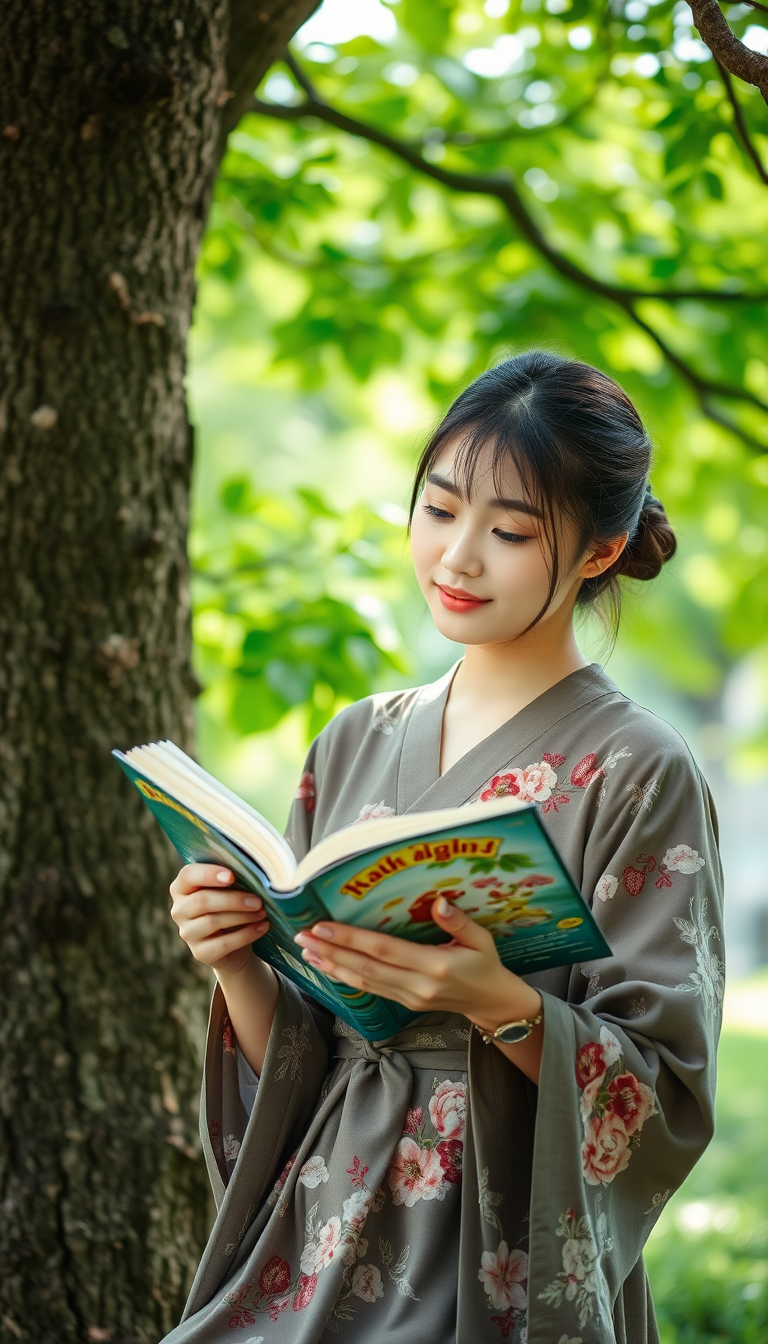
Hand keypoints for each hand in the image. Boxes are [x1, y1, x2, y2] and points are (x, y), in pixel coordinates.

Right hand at [170, 863, 269, 974]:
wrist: (235, 945)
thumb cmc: (231, 907)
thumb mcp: (229, 890)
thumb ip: (231, 880)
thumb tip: (251, 873)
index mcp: (182, 887)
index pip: (188, 875)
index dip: (208, 874)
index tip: (231, 876)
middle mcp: (179, 910)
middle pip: (202, 901)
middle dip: (233, 899)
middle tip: (258, 900)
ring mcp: (187, 933)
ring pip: (213, 922)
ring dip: (243, 916)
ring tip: (262, 912)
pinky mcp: (200, 952)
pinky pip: (224, 943)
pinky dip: (247, 934)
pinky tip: (262, 926)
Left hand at [294, 896, 536, 1029]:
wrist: (492, 1003)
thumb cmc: (486, 964)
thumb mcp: (482, 939)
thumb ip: (459, 922)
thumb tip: (439, 902)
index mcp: (435, 966)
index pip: (385, 950)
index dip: (352, 939)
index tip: (324, 926)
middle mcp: (417, 985)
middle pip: (366, 968)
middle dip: (332, 951)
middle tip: (303, 935)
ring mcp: (409, 998)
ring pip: (363, 982)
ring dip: (333, 966)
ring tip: (307, 951)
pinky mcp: (404, 1003)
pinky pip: (370, 991)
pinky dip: (346, 978)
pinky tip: (329, 967)